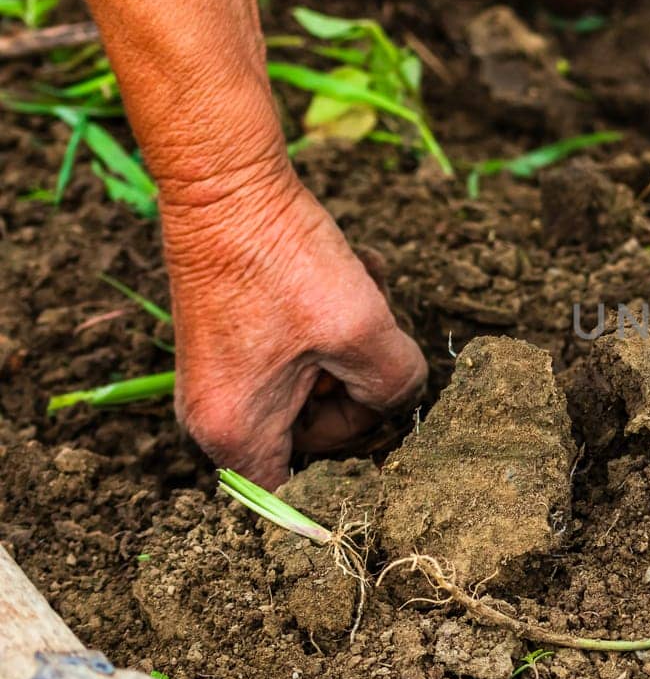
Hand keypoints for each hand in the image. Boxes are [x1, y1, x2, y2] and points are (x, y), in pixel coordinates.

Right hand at [162, 167, 426, 488]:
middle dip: (358, 384)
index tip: (379, 410)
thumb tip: (403, 403)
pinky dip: (331, 325)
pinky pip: (301, 358)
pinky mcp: (235, 348)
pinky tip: (348, 278)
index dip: (353, 460)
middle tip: (363, 331)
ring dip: (352, 344)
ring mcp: (224, 383)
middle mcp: (218, 420)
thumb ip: (398, 386)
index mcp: (238, 435)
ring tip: (359, 291)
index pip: (306, 494)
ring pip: (318, 390)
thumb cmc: (282, 258)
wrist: (225, 183)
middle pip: (318, 438)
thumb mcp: (363, 329)